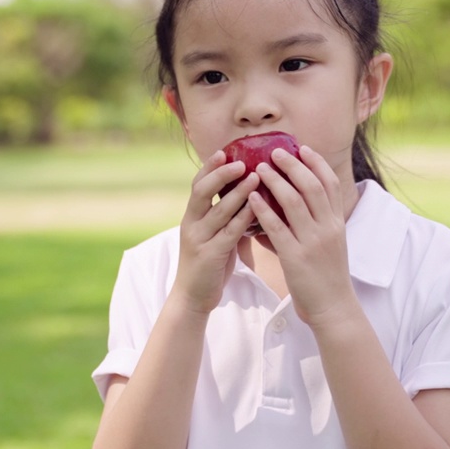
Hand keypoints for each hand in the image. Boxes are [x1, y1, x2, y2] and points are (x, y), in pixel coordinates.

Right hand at [173, 150, 259, 313]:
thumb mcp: (215, 235)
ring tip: (256, 176)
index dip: (209, 167)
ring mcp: (199, 239)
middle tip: (239, 160)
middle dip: (220, 174)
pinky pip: (229, 232)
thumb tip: (252, 198)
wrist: (193, 297)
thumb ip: (228, 217)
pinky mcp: (210, 255)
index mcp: (192, 216)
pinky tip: (258, 208)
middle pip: (202, 191)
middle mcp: (191, 224)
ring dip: (237, 192)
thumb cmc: (209, 264)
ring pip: (218, 210)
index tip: (223, 151)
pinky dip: (244, 217)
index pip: (198, 185)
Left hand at [250, 145, 357, 326]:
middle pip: (312, 186)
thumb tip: (294, 202)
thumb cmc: (326, 275)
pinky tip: (252, 197)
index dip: (316, 163)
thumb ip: (316, 222)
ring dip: (276, 181)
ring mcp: (313, 242)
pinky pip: (277, 227)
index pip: (330, 183)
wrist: (333, 308)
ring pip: (295, 202)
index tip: (303, 147)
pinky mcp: (295, 257)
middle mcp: (328, 228)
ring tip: (261, 167)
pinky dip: (264, 209)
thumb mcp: (330, 243)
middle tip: (276, 151)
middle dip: (294, 165)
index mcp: (337, 223)